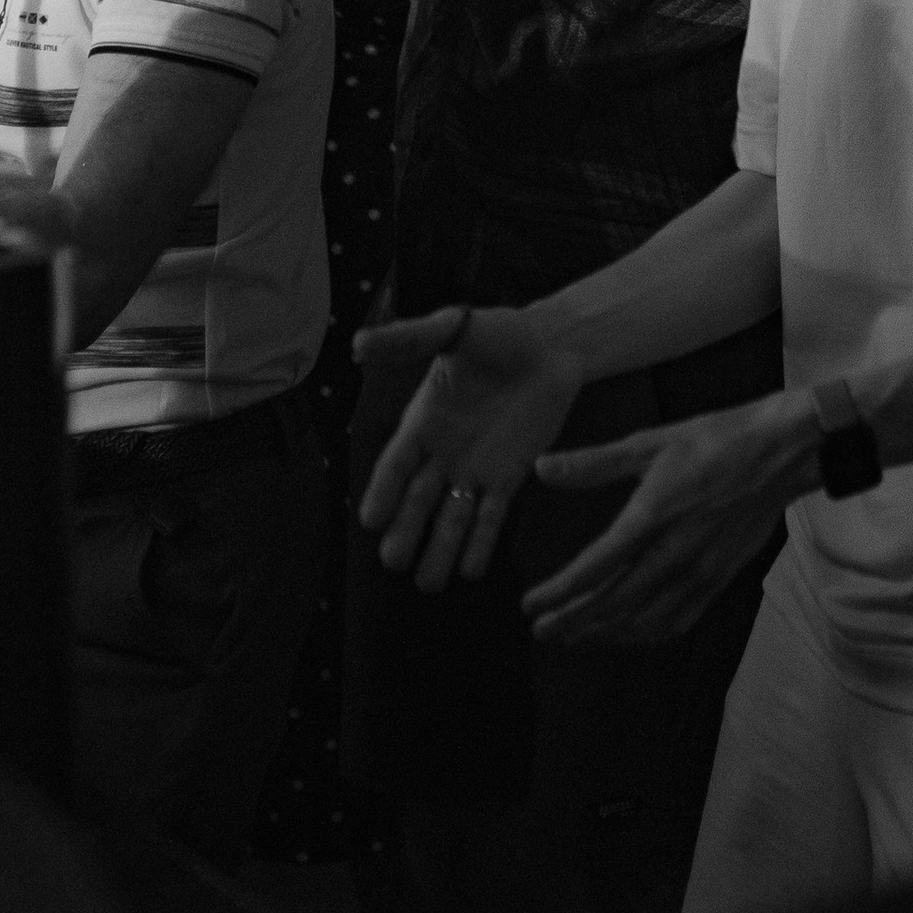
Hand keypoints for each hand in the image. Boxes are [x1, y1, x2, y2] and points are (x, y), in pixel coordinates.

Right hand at [356, 305, 583, 589]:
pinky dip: (481, 543)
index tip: (369, 520)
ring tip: (429, 584)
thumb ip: (410, 338)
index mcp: (422, 422)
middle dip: (406, 532)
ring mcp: (474, 469)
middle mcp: (442, 454)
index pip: (396, 464)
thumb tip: (358, 343)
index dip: (383, 491)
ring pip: (451, 517)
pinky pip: (491, 516)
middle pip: (418, 501)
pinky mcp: (508, 478)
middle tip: (393, 563)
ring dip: (440, 549)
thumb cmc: (499, 333)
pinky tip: (471, 571)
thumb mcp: (453, 328)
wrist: (553, 345)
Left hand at [523, 392, 819, 644]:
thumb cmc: (715, 440)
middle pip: (612, 604)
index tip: (528, 605)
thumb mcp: (650, 442)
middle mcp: (672, 554)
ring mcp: (698, 573)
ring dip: (604, 634)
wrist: (782, 453)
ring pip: (642, 621)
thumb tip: (542, 468)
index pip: (593, 569)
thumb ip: (594, 463)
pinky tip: (628, 635)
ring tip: (574, 638)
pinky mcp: (718, 580)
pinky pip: (676, 621)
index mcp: (650, 517)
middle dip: (572, 622)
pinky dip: (645, 635)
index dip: (557, 593)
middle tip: (541, 631)